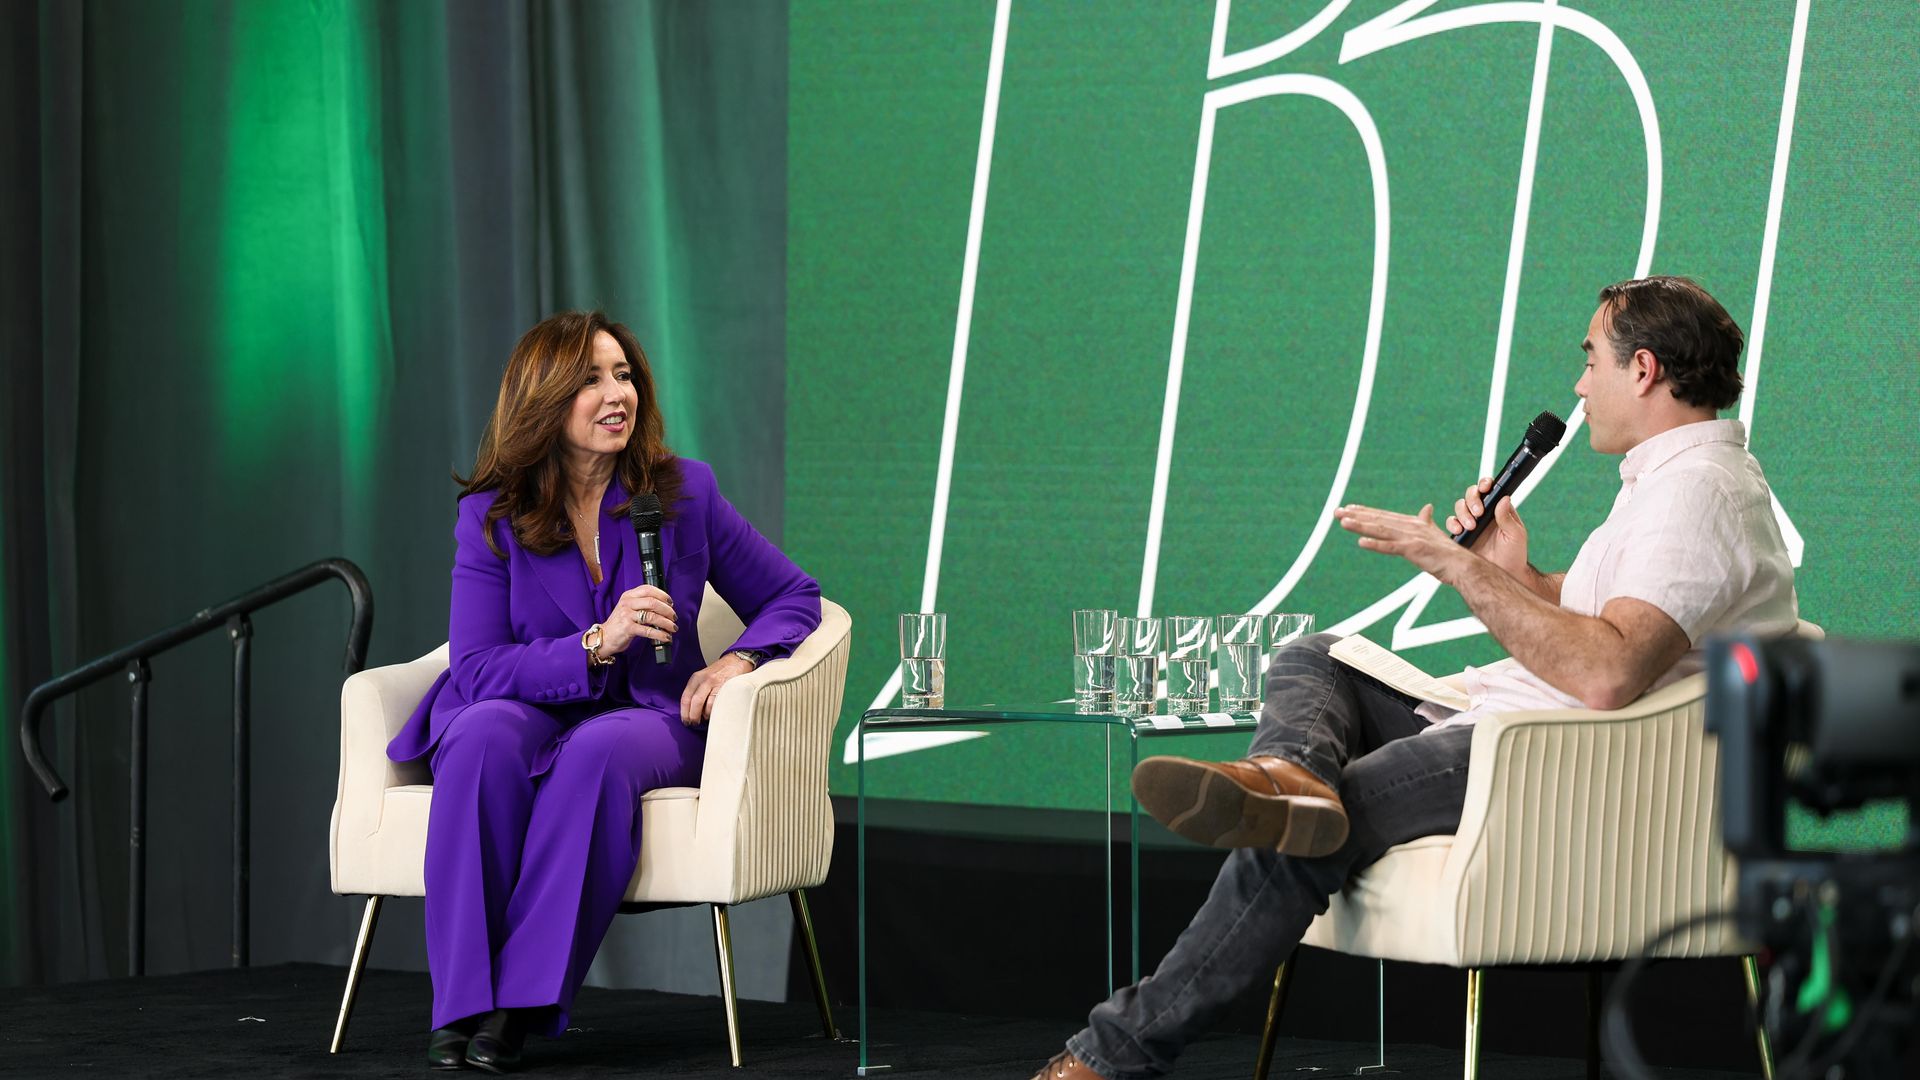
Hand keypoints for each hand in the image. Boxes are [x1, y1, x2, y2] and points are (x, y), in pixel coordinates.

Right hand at [599, 584, 676, 655]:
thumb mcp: (628, 608)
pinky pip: (648, 630)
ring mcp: (627, 615)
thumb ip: (642, 604)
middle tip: (674, 617)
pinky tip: (666, 637)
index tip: (671, 602)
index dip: (662, 595)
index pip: (648, 589)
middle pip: (653, 602)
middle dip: (667, 610)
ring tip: (673, 628)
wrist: (604, 637)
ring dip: (666, 623)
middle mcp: (627, 603)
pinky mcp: (628, 628)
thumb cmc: (619, 624)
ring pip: (652, 616)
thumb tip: (664, 607)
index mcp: (628, 596)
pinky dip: (660, 634)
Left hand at [679, 653, 755, 726]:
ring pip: (705, 705)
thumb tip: (691, 710)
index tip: (686, 720)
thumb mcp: (703, 677)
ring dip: (704, 716)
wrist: (736, 661)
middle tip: (694, 723)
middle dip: (693, 716)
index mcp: (696, 678)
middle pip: (694, 702)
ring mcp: (715, 683)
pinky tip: (714, 713)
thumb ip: (696, 690)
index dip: (684, 712)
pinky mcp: (726, 687)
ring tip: (705, 718)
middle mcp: (704, 680)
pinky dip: (714, 711)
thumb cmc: (719, 672)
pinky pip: (717, 703)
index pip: (685, 698)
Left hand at [1335, 502, 1474, 584]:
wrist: (1461, 565)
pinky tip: (1361, 543)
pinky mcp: (1413, 550)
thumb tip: (1427, 507)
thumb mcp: (1433, 533)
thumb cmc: (1446, 552)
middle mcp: (1410, 526)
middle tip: (1337, 512)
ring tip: (1343, 522)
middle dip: (1356, 516)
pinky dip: (1376, 545)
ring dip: (1360, 526)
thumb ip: (1426, 520)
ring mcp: (1411, 538)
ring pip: (1380, 530)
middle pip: (1378, 520)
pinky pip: (1390, 547)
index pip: (1384, 515)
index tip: (1349, 508)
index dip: (1365, 511)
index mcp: (1412, 523)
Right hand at [1447, 478, 1529, 579]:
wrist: (1503, 574)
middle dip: (1472, 501)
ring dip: (1463, 514)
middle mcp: (1484, 514)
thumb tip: (1504, 498)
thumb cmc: (1514, 555)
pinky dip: (1452, 524)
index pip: (1490, 491)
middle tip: (1478, 513)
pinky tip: (1459, 531)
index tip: (1485, 488)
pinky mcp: (1461, 535)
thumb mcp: (1515, 535)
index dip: (1485, 485)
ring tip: (1471, 527)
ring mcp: (1471, 523)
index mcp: (1498, 510)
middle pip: (1471, 495)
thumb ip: (1507, 517)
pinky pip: (1451, 523)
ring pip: (1459, 507)